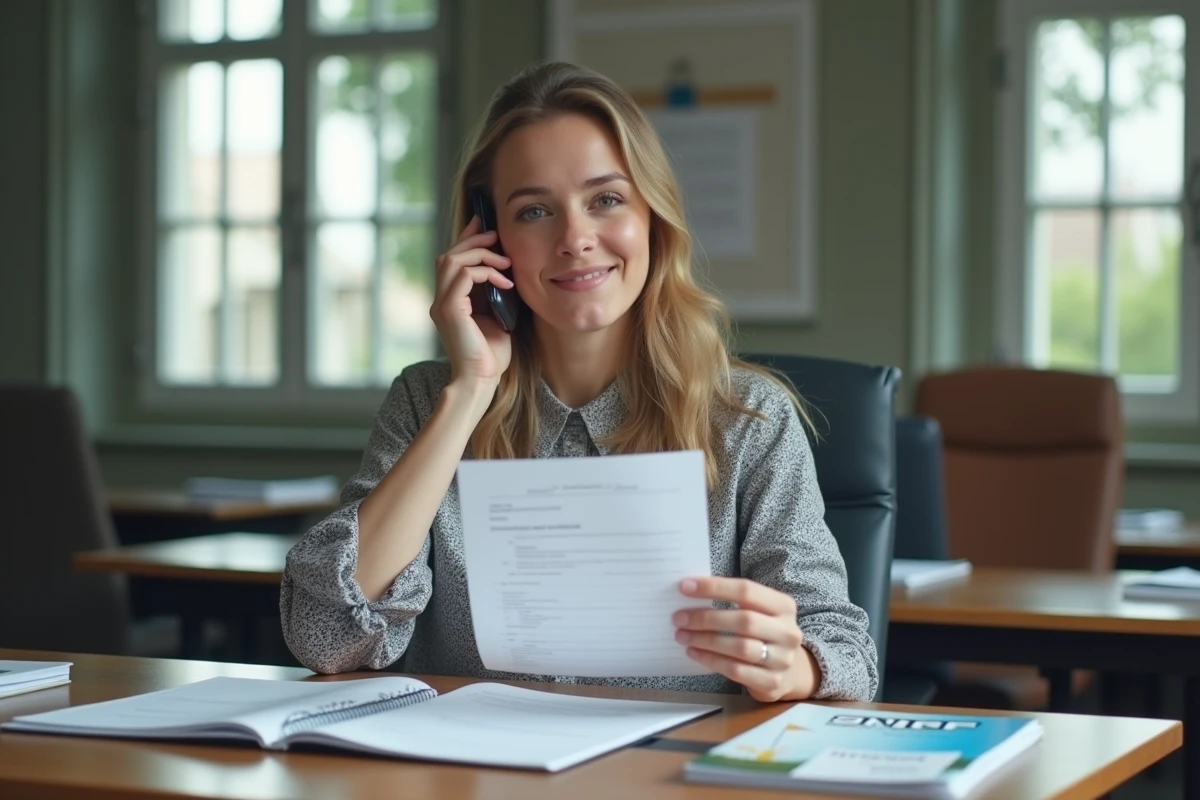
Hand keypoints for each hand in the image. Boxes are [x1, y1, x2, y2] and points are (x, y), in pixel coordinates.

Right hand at [430, 215, 516, 385]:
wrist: (483, 380)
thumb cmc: (492, 354)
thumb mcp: (497, 315)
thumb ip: (494, 293)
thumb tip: (506, 269)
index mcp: (450, 300)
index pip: (453, 261)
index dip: (467, 239)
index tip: (486, 224)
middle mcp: (441, 300)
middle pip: (449, 255)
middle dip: (474, 240)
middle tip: (497, 235)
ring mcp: (442, 304)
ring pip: (452, 260)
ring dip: (481, 254)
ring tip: (505, 260)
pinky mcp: (450, 310)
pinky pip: (465, 276)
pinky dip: (487, 272)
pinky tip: (506, 281)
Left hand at [674, 577, 820, 701]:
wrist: (790, 671)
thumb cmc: (763, 633)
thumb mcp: (759, 612)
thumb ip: (734, 601)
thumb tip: (690, 591)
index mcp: (784, 606)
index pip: (747, 590)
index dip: (714, 587)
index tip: (685, 587)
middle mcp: (788, 632)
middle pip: (744, 620)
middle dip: (706, 618)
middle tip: (679, 618)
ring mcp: (782, 659)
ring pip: (740, 647)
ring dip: (706, 640)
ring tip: (683, 636)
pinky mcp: (772, 682)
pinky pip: (736, 670)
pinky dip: (711, 660)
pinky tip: (695, 653)